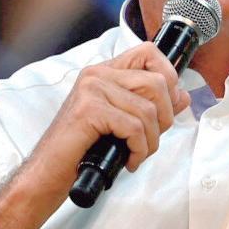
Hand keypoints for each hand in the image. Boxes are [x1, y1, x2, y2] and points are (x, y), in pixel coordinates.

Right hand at [21, 43, 190, 209]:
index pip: (148, 52)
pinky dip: (139, 149)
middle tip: (150, 139)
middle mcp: (97, 75)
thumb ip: (151, 105)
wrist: (46, 176)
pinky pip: (134, 127)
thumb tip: (182, 95)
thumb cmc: (81, 151)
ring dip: (151, 140)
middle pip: (157, 82)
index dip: (168, 76)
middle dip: (164, 117)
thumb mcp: (122, 123)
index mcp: (104, 72)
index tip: (167, 105)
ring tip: (137, 154)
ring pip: (148, 109)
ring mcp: (91, 89)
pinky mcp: (88, 110)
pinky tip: (129, 160)